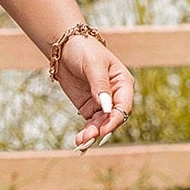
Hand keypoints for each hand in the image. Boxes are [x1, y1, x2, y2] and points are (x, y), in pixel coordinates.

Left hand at [53, 33, 136, 150]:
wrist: (65, 48)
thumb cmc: (84, 50)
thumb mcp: (93, 65)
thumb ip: (100, 86)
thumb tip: (106, 107)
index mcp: (123, 83)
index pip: (123, 106)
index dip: (115, 119)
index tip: (104, 129)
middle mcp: (115, 96)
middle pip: (112, 118)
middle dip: (101, 130)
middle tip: (88, 138)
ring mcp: (101, 103)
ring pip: (100, 124)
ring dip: (92, 134)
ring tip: (80, 142)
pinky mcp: (88, 107)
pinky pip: (90, 124)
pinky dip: (85, 132)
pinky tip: (79, 141)